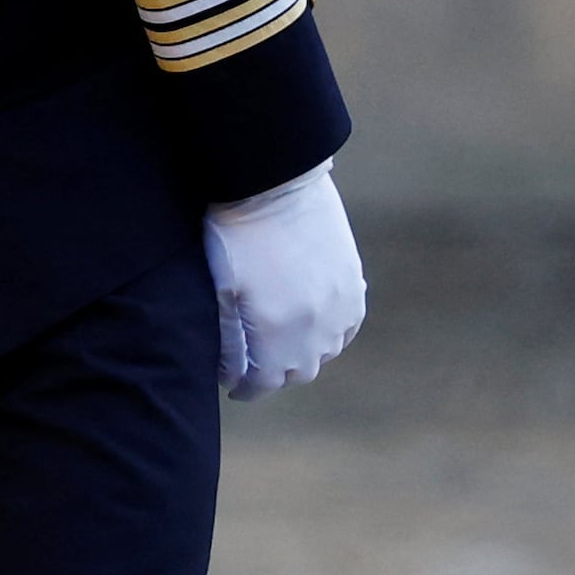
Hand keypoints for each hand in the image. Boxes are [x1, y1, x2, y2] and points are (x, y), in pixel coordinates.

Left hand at [202, 163, 363, 401]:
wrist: (276, 187)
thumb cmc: (236, 236)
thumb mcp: (220, 292)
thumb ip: (230, 341)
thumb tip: (232, 374)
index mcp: (279, 334)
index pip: (265, 383)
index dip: (246, 388)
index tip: (234, 385)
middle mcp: (316, 329)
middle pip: (297, 372)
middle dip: (273, 374)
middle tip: (253, 363)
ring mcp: (341, 307)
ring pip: (324, 352)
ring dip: (302, 354)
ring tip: (279, 342)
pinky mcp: (354, 285)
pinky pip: (347, 327)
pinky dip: (330, 334)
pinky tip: (312, 324)